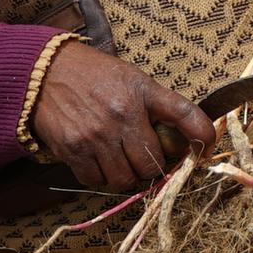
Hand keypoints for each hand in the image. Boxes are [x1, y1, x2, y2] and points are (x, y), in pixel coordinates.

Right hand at [29, 42, 219, 193]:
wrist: (46, 72)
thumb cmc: (96, 75)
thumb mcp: (134, 79)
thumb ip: (160, 105)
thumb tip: (189, 135)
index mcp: (141, 93)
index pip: (184, 115)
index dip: (202, 135)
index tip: (207, 147)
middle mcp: (121, 116)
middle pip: (152, 164)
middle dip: (154, 167)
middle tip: (149, 161)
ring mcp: (96, 136)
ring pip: (125, 179)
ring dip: (128, 177)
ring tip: (124, 163)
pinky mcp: (72, 150)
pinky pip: (95, 181)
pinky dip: (101, 178)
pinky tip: (101, 162)